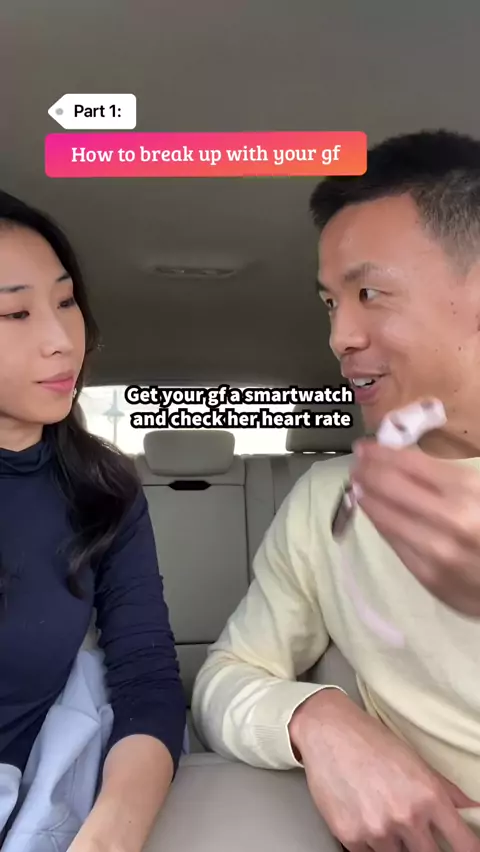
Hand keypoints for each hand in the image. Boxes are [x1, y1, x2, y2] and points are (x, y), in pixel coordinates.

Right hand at [289, 689, 479, 850]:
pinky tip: (362, 814)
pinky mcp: (350, 836)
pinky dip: (369, 841)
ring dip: (393, 842)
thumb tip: (474, 811)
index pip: (464, 844)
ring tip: (380, 811)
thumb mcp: (416, 762)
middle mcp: (406, 816)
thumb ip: (447, 792)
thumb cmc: (373, 741)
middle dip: (424, 846)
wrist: (328, 731)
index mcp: (428, 796)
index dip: (468, 851)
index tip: (465, 851)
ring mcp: (377, 830)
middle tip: (410, 826)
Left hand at [351, 439, 479, 615]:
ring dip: (367, 497)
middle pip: (391, 487)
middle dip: (367, 472)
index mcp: (468, 489)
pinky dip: (381, 524)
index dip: (381, 453)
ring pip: (387, 517)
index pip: (410, 464)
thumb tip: (402, 463)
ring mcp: (436, 550)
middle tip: (356, 464)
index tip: (364, 447)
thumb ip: (448, 478)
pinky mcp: (429, 576)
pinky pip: (395, 544)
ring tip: (357, 486)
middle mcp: (450, 518)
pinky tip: (374, 514)